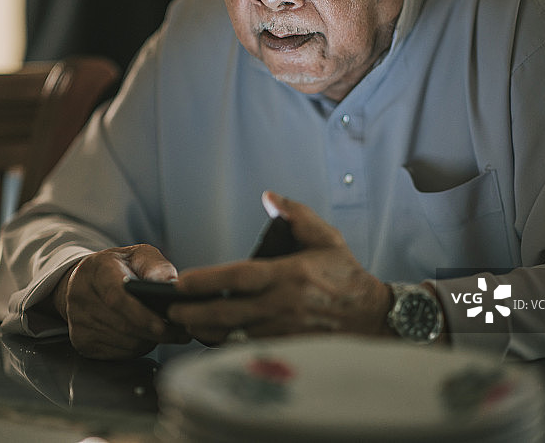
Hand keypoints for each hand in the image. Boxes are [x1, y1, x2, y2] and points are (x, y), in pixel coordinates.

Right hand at [53, 245, 190, 358]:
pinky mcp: (81, 341)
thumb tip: (171, 284)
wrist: (86, 280)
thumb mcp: (138, 255)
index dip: (141, 314)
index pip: (116, 296)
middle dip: (155, 332)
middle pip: (122, 325)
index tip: (163, 326)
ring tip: (166, 332)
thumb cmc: (119, 266)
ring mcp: (77, 320)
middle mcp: (80, 295)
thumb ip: (156, 266)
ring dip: (149, 341)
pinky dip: (137, 348)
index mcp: (96, 269)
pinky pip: (117, 353)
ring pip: (123, 342)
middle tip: (180, 333)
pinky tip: (145, 336)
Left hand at [167, 192, 392, 343]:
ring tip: (185, 324)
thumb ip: (296, 215)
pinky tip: (211, 338)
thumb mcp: (326, 237)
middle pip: (228, 312)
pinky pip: (248, 349)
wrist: (373, 316)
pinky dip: (226, 345)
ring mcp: (284, 330)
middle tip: (171, 311)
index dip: (208, 280)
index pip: (239, 277)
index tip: (182, 281)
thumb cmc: (345, 275)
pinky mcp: (287, 348)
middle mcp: (283, 305)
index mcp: (289, 275)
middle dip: (195, 313)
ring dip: (206, 331)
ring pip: (234, 335)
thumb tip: (269, 195)